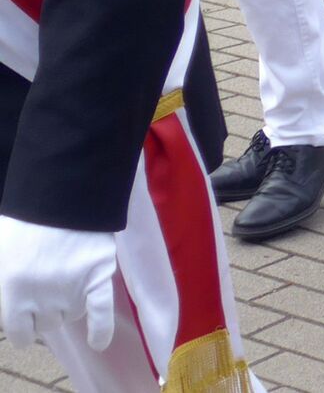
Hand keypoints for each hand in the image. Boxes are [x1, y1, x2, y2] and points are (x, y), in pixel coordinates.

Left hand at [0, 218, 117, 352]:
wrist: (62, 193)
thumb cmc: (23, 221)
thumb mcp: (1, 256)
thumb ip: (5, 283)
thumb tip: (10, 301)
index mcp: (12, 294)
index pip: (20, 333)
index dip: (24, 325)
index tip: (28, 315)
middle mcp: (41, 299)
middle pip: (48, 325)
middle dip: (47, 313)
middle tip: (49, 290)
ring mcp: (71, 289)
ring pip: (72, 315)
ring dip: (70, 307)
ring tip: (69, 284)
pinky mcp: (98, 277)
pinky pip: (101, 313)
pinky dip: (101, 330)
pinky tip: (98, 342)